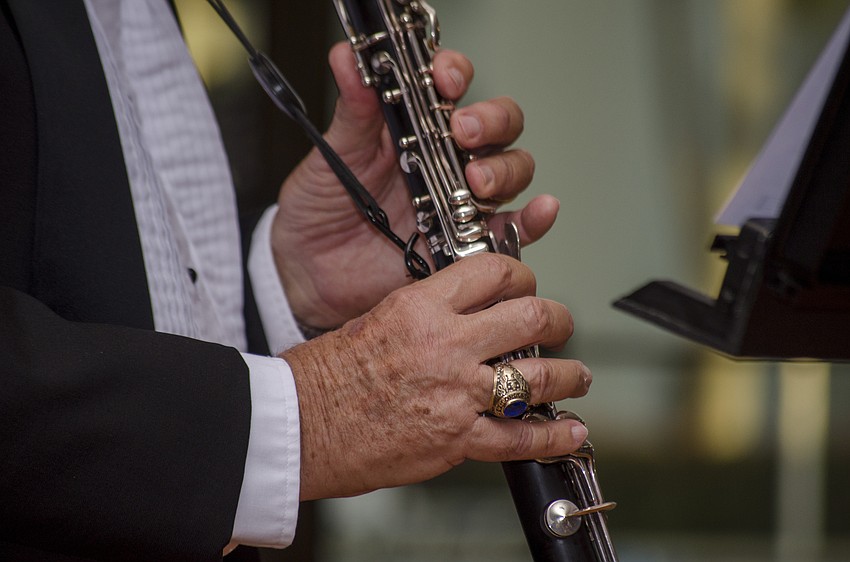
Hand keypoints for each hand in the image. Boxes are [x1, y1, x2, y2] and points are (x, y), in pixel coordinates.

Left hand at [270, 43, 559, 328]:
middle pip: (498, 126)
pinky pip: (515, 230)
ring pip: (512, 171)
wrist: (310, 271)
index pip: (454, 86)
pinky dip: (535, 219)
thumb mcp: (335, 153)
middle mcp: (448, 160)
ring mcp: (461, 201)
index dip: (457, 75)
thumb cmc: (321, 208)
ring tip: (476, 182)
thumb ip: (352, 110)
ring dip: (505, 169)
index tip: (444, 80)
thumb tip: (347, 58)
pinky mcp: (468, 244)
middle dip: (491, 122)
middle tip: (464, 134)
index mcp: (417, 127)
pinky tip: (541, 209)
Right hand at [281, 254, 589, 500]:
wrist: (297, 426)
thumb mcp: (375, 319)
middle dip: (558, 319)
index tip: (526, 285)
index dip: (521, 275)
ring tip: (577, 376)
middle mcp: (446, 344)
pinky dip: (553, 437)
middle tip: (561, 324)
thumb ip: (425, 314)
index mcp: (421, 306)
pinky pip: (520, 438)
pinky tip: (571, 431)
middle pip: (530, 317)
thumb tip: (461, 317)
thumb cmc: (322, 376)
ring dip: (568, 374)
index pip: (493, 273)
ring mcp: (456, 393)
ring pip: (539, 377)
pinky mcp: (456, 439)